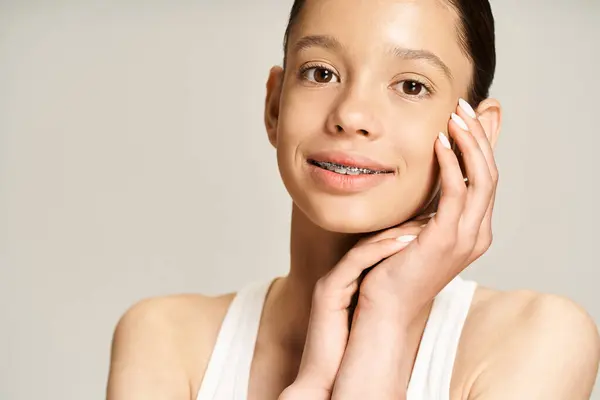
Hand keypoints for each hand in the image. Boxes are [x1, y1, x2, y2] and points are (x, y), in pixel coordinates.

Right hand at [283, 219, 432, 398]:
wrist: (328, 379)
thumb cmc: (354, 351)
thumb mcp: (377, 315)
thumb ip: (390, 296)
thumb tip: (422, 287)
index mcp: (351, 279)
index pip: (378, 246)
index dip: (404, 233)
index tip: (432, 224)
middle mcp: (339, 275)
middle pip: (372, 240)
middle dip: (402, 226)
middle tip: (432, 216)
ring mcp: (332, 281)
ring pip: (364, 247)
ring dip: (394, 234)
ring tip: (424, 226)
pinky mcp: (328, 291)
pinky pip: (356, 262)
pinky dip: (381, 250)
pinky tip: (405, 244)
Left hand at [358, 100, 498, 320]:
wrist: (385, 306)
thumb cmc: (394, 266)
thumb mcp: (415, 226)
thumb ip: (427, 203)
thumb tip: (424, 180)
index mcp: (473, 229)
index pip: (486, 178)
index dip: (482, 144)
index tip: (469, 116)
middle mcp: (477, 233)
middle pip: (490, 173)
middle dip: (479, 136)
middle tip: (464, 107)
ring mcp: (466, 238)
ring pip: (481, 179)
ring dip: (469, 143)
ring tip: (455, 116)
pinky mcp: (446, 239)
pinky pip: (456, 192)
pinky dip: (451, 164)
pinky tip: (439, 143)